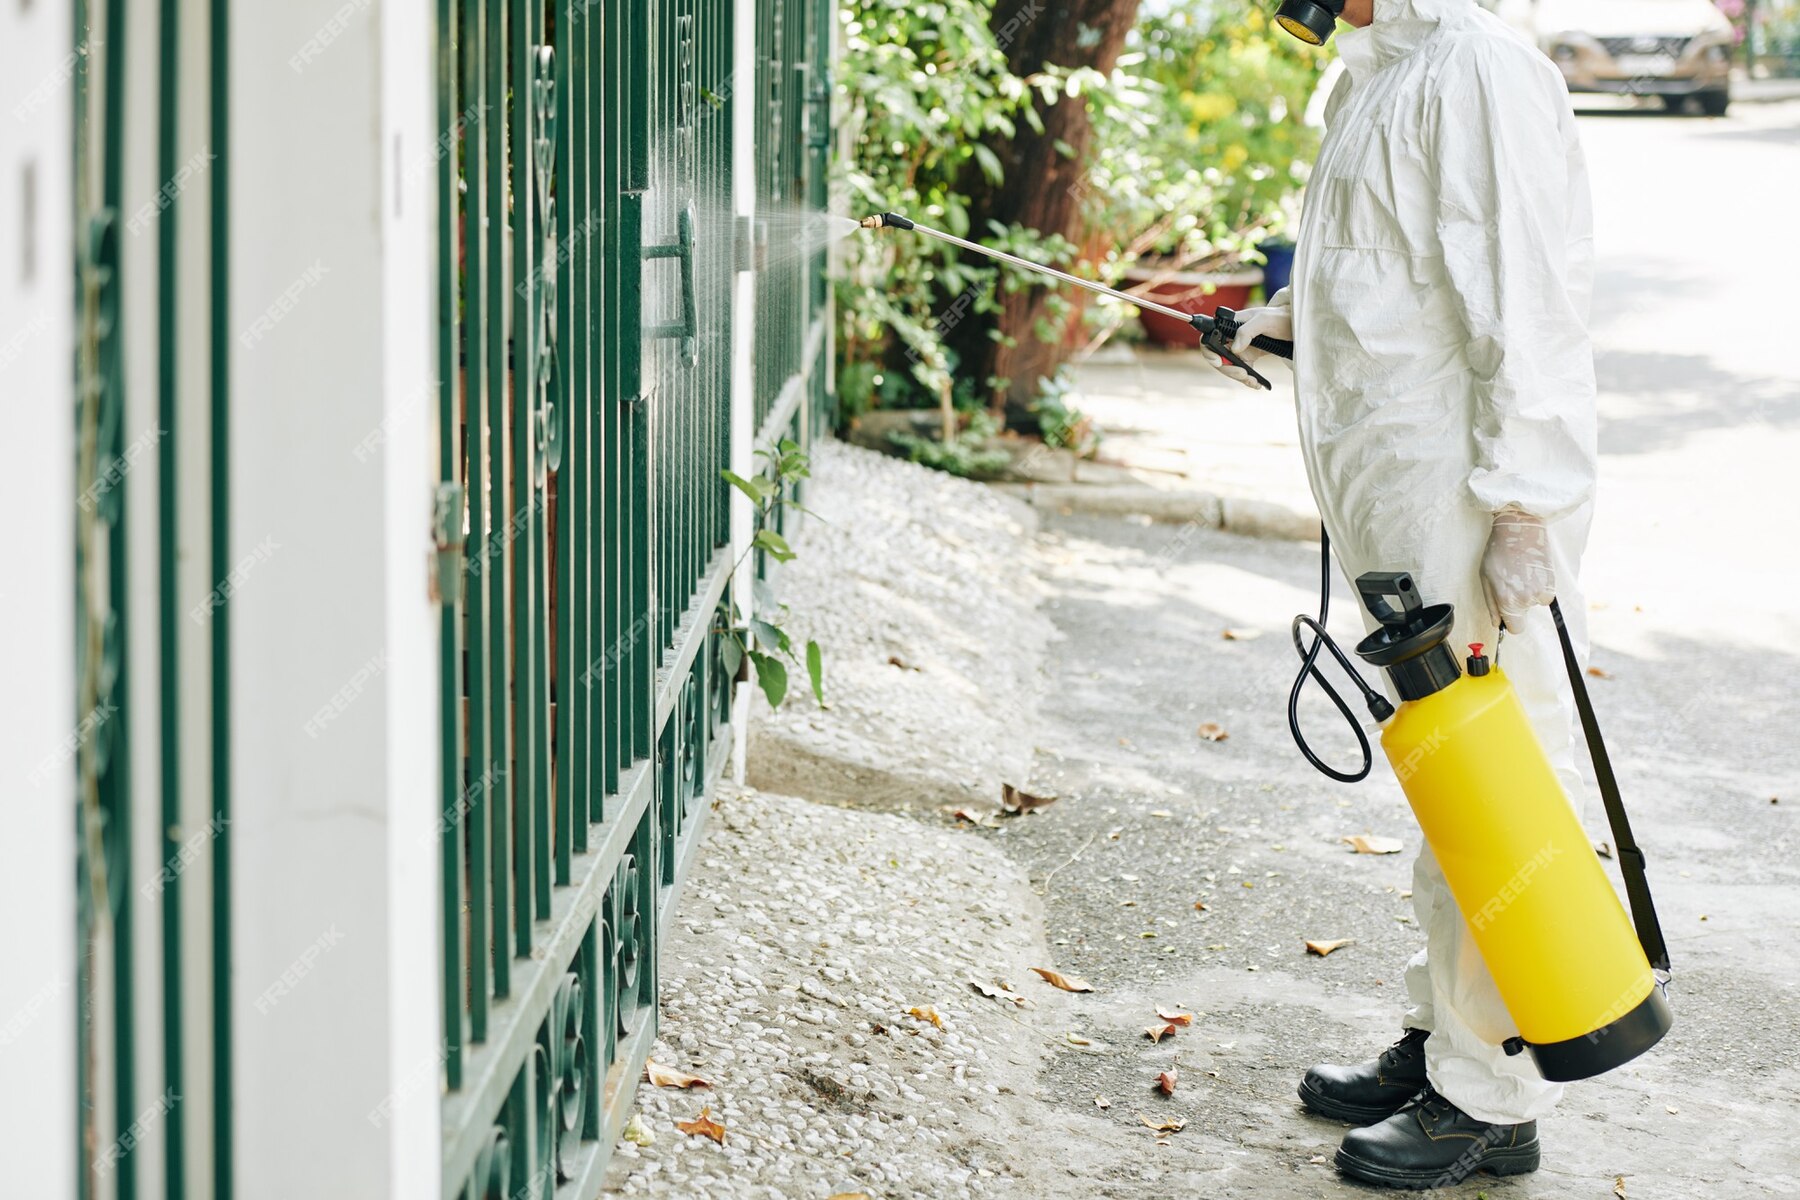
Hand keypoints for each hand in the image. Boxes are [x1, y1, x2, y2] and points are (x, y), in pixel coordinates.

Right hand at [1211, 305, 1292, 389]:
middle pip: (1218, 357)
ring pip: (1229, 367)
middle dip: (1228, 369)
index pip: (1210, 337)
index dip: (1209, 351)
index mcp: (1230, 325)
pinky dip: (1247, 380)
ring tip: (1253, 380)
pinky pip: (1242, 371)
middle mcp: (1231, 337)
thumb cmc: (1279, 317)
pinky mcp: (1248, 357)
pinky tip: (1257, 383)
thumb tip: (1234, 348)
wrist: (1294, 325)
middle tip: (1243, 374)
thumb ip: (1247, 331)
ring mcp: (1239, 348)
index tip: (1218, 362)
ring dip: (1238, 377)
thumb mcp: (1264, 320)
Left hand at [1480, 509, 1554, 629]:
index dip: (1511, 621)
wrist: (1520, 529)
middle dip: (1518, 604)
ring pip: (1535, 602)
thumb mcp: (1485, 578)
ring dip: (1529, 593)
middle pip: (1525, 614)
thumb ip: (1492, 604)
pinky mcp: (1553, 581)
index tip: (1507, 612)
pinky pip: (1545, 592)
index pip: (1516, 629)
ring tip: (1521, 573)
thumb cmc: (1498, 552)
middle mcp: (1528, 598)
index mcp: (1508, 600)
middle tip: (1511, 582)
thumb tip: (1498, 623)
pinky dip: (1540, 585)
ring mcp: (1543, 590)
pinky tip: (1532, 570)